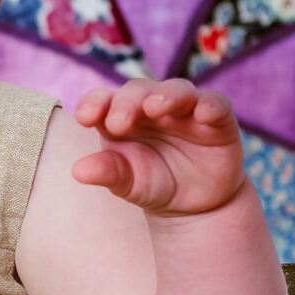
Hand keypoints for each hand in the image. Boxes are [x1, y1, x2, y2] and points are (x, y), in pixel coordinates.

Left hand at [68, 80, 246, 217]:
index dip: (94, 103)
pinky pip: (215, 104)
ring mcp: (186, 109)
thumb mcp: (127, 182)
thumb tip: (78, 171)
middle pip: (138, 90)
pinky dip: (210, 105)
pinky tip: (202, 113)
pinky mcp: (217, 119)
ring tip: (154, 108)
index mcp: (122, 116)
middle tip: (118, 124)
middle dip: (127, 102)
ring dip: (166, 96)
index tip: (84, 119)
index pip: (104, 99)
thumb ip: (107, 172)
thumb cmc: (153, 184)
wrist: (193, 204)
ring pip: (177, 90)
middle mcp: (152, 105)